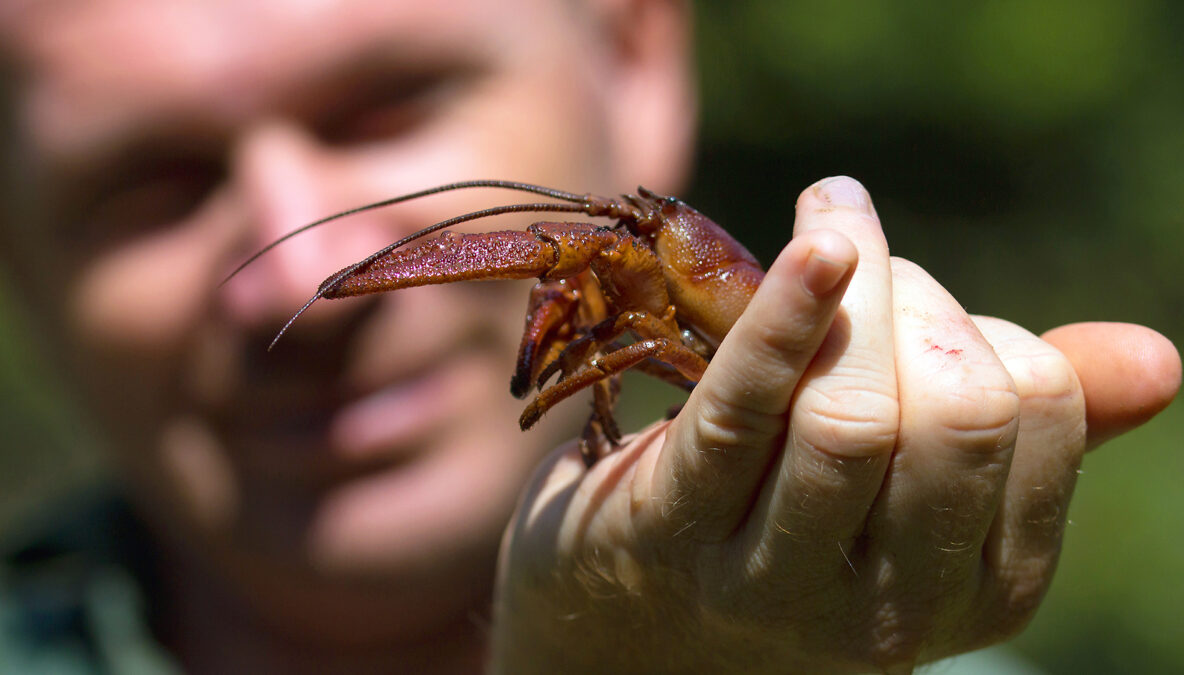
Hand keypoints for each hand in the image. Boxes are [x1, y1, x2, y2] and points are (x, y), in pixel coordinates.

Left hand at [490, 177, 1180, 673]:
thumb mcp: (917, 487)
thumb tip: (1160, 361)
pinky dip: (785, 317)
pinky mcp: (676, 528)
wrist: (635, 605)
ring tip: (828, 230)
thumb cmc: (793, 514)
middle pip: (956, 416)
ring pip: (853, 420)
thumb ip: (1030, 430)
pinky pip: (744, 411)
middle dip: (924, 304)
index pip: (1038, 412)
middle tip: (868, 264)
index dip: (986, 328)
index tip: (920, 316)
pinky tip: (818, 244)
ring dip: (855, 290)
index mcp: (981, 586)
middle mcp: (893, 611)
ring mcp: (777, 580)